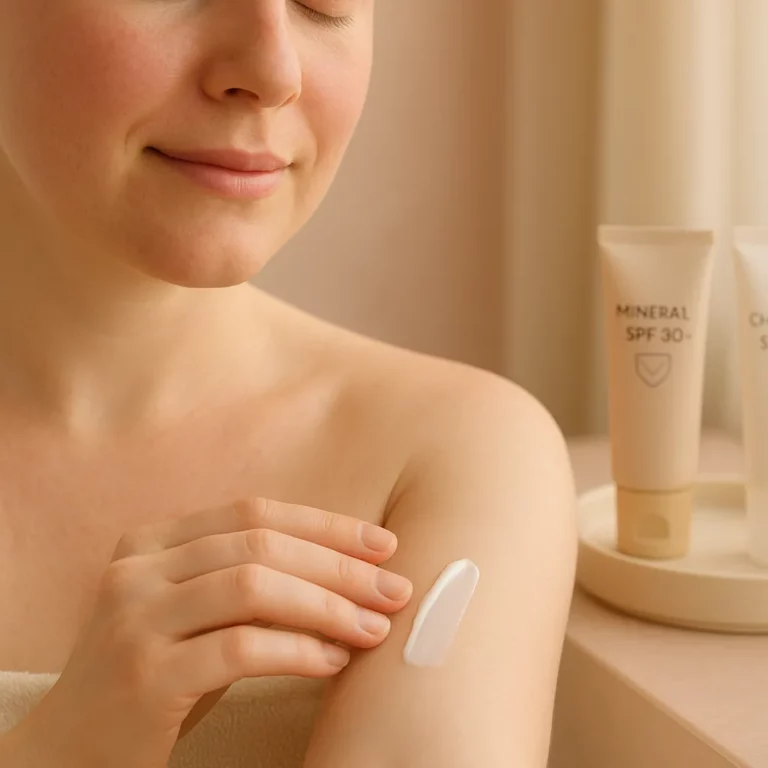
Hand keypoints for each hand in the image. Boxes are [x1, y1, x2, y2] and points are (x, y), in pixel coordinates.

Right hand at [12, 497, 412, 767]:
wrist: (67, 749)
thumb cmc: (154, 674)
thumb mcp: (196, 614)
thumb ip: (251, 581)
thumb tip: (351, 569)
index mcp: (153, 541)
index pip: (254, 513)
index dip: (324, 525)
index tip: (382, 545)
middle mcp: (138, 569)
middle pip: (260, 546)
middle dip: (339, 566)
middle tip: (394, 590)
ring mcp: (135, 618)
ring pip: (253, 587)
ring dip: (327, 606)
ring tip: (373, 628)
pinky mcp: (144, 676)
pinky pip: (241, 648)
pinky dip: (299, 649)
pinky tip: (333, 662)